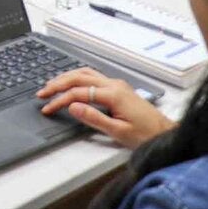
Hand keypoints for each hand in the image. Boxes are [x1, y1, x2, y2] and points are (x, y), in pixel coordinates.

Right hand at [37, 68, 174, 149]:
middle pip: (79, 77)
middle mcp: (114, 85)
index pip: (78, 93)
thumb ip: (93, 118)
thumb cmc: (145, 135)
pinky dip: (77, 78)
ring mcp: (116, 84)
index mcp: (113, 94)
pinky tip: (71, 83)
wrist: (165, 133)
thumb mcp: (118, 131)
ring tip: (51, 86)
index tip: (47, 108)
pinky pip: (93, 76)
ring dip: (66, 77)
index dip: (60, 100)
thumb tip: (72, 106)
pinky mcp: (118, 88)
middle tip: (42, 92)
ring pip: (86, 73)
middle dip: (58, 83)